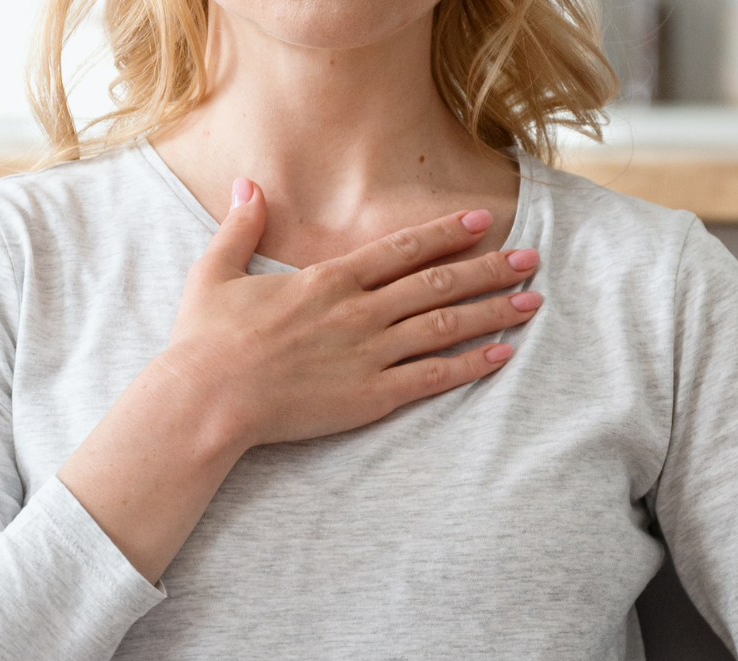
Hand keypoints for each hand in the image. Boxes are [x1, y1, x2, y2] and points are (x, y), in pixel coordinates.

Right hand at [56, 177, 542, 583]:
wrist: (207, 399)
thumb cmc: (205, 342)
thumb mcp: (215, 272)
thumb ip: (241, 226)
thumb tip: (247, 184)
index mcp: (329, 280)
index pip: (402, 249)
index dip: (447, 233)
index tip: (483, 221)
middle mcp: (359, 312)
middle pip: (438, 282)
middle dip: (490, 268)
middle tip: (531, 259)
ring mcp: (369, 355)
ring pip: (445, 325)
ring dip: (493, 311)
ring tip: (531, 302)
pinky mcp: (370, 397)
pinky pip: (433, 377)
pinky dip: (472, 364)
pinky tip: (503, 354)